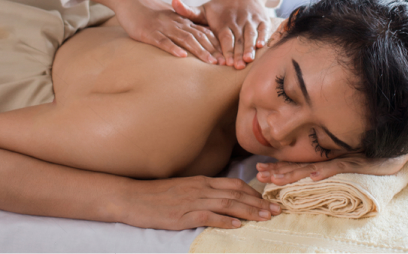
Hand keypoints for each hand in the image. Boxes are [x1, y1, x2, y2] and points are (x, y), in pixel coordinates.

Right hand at [80, 0, 224, 64]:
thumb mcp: (171, 19)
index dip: (217, 45)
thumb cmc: (150, 12)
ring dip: (200, 51)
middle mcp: (177, 24)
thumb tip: (198, 42)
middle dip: (214, 51)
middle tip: (225, 64)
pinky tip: (182, 56)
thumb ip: (184, 29)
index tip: (228, 57)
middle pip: (199, 37)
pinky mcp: (149, 33)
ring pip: (186, 39)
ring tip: (211, 62)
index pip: (204, 33)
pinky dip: (173, 48)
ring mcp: (164, 28)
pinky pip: (163, 41)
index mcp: (183, 21)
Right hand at [120, 176, 280, 229]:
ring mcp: (192, 201)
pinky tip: (237, 225)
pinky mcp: (182, 214)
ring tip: (265, 218)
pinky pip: (208, 216)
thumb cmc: (158, 194)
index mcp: (203, 181)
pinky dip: (224, 220)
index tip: (267, 201)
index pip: (235, 185)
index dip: (253, 193)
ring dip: (248, 211)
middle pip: (236, 194)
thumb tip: (221, 199)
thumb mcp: (184, 188)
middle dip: (258, 203)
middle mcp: (201, 188)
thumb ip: (203, 191)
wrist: (132, 197)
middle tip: (275, 210)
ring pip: (227, 204)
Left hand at [172, 0, 277, 69]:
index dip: (224, 49)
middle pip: (237, 39)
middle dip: (237, 53)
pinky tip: (260, 47)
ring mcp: (251, 20)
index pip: (224, 37)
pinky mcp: (262, 20)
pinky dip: (263, 37)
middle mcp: (237, 20)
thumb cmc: (220, 7)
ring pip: (250, 35)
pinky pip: (264, 29)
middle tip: (236, 66)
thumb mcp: (204, 9)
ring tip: (248, 60)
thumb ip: (189, 11)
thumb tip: (173, 2)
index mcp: (223, 21)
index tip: (223, 62)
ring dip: (249, 47)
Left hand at [255, 152, 407, 185]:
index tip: (259, 170)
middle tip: (258, 174)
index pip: (296, 163)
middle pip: (298, 165)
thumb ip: (329, 163)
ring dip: (293, 174)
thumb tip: (310, 172)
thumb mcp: (346, 159)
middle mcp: (328, 157)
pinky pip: (338, 167)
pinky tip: (313, 176)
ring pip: (312, 167)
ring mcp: (340, 159)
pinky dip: (325, 172)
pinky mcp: (355, 162)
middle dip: (277, 171)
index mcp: (323, 157)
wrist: (394, 146)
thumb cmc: (369, 152)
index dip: (278, 167)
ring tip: (276, 179)